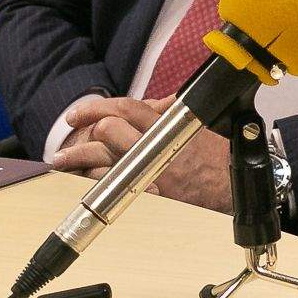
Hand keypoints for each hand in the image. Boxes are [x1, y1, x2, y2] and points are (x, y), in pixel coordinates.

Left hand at [50, 95, 234, 212]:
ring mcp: (149, 172)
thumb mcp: (200, 126)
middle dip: (86, 130)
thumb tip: (153, 104)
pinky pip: (110, 185)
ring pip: (102, 159)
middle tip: (72, 131)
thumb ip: (172, 115)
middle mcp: (156, 148)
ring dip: (78, 158)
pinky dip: (94, 181)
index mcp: (169, 125)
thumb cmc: (220, 158)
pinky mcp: (147, 193)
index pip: (126, 108)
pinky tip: (83, 179)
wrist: (234, 188)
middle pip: (108, 130)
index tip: (81, 113)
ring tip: (63, 159)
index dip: (97, 107)